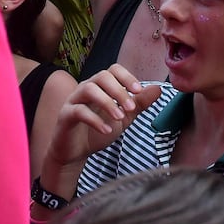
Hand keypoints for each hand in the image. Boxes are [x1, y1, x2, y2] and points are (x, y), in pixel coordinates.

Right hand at [45, 65, 162, 169]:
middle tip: (132, 108)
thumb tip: (158, 88)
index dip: (127, 77)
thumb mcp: (124, 118)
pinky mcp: (65, 115)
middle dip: (119, 90)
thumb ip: (139, 103)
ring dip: (107, 102)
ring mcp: (74, 100)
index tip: (139, 91)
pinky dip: (95, 120)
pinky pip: (79, 111)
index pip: (113, 70)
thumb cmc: (98, 131)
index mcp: (100, 86)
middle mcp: (86, 88)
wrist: (76, 153)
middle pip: (102, 76)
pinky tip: (107, 130)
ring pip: (89, 89)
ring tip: (120, 117)